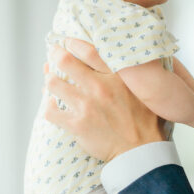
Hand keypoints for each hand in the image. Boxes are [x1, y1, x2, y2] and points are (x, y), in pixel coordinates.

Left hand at [43, 39, 165, 161]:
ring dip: (49, 80)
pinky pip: (51, 111)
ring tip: (50, 80)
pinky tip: (51, 105)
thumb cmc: (146, 122)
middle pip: (65, 61)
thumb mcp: (145, 91)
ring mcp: (87, 106)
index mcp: (117, 76)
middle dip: (54, 55)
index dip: (73, 43)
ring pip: (53, 84)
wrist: (141, 151)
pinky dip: (48, 106)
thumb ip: (134, 75)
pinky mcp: (77, 125)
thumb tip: (128, 61)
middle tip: (52, 55)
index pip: (89, 50)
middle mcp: (100, 87)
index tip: (66, 42)